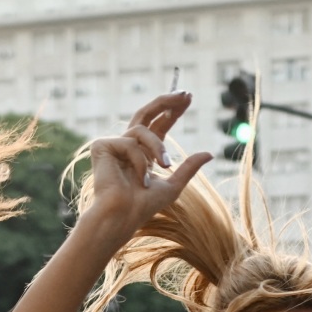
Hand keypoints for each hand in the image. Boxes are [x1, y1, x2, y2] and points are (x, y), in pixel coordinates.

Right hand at [79, 94, 214, 243]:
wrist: (123, 217)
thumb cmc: (143, 207)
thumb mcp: (173, 185)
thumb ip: (189, 168)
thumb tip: (210, 153)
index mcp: (142, 154)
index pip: (158, 125)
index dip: (172, 111)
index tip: (188, 97)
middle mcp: (127, 147)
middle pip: (146, 114)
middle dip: (166, 102)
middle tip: (185, 94)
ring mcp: (113, 146)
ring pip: (142, 131)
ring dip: (158, 148)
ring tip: (165, 166)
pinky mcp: (102, 146)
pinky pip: (130, 142)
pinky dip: (140, 161)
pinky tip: (140, 178)